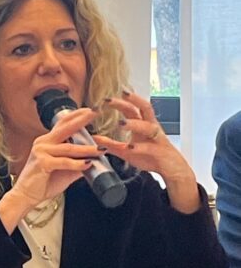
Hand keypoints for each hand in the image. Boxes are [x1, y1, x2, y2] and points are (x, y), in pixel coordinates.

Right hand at [0, 107, 105, 232]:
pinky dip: (77, 163)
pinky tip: (88, 164)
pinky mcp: (42, 163)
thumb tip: (93, 161)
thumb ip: (77, 164)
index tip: (89, 111)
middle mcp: (43, 143)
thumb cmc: (42, 183)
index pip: (62, 124)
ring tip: (101, 149)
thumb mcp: (64, 171)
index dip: (75, 116)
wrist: (26, 196)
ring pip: (69, 148)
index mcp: (47, 142)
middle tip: (95, 113)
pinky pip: (64, 161)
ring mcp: (41, 152)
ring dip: (87, 149)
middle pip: (65, 129)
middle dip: (81, 120)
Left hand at [93, 91, 199, 212]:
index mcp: (144, 125)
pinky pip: (150, 148)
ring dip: (133, 124)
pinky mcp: (160, 152)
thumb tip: (94, 139)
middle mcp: (152, 128)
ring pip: (148, 126)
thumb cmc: (150, 157)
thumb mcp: (127, 151)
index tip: (105, 98)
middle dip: (128, 101)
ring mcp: (157, 139)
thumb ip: (111, 145)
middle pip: (143, 108)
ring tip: (120, 123)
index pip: (132, 108)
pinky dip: (139, 147)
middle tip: (110, 100)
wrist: (172, 169)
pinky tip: (130, 147)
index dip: (120, 101)